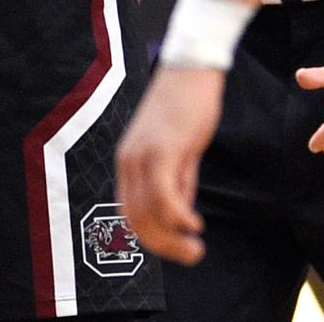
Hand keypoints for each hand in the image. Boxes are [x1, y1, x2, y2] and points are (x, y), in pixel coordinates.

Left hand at [117, 65, 224, 264]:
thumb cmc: (188, 104)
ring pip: (149, 214)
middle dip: (164, 247)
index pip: (130, 213)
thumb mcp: (181, 148)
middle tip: (191, 256)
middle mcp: (128, 161)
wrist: (192, 67)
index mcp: (128, 161)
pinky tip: (195, 224)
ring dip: (173, 240)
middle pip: (136, 221)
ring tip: (196, 249)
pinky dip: (178, 218)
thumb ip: (179, 179)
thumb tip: (182, 213)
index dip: (153, 238)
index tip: (178, 247)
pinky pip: (164, 196)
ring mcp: (143, 156)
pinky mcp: (162, 150)